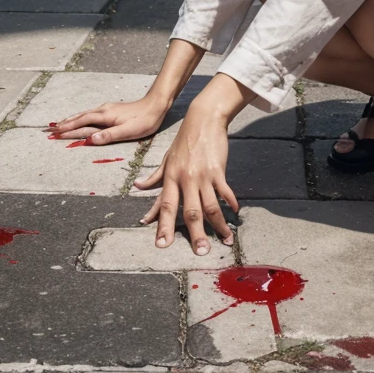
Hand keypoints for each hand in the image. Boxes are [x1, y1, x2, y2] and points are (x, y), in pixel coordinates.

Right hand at [44, 95, 167, 144]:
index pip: (82, 122)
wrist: (156, 105)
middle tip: (50, 129)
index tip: (55, 133)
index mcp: (105, 116)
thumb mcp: (128, 131)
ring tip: (60, 124)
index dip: (68, 128)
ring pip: (84, 114)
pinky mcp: (111, 110)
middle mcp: (103, 110)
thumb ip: (109, 135)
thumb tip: (90, 139)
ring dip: (71, 119)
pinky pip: (90, 114)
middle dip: (65, 123)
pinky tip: (80, 119)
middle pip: (80, 117)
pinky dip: (80, 117)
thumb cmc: (144, 120)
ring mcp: (106, 109)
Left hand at [133, 103, 238, 254]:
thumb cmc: (183, 139)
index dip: (163, 225)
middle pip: (191, 212)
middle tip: (201, 253)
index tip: (162, 244)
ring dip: (218, 225)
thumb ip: (155, 176)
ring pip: (210, 206)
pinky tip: (235, 213)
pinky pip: (225, 191)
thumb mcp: (166, 158)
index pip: (166, 206)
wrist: (203, 119)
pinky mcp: (218, 170)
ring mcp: (203, 175)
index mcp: (171, 177)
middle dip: (196, 234)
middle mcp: (185, 179)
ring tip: (225, 240)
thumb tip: (138, 186)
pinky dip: (230, 203)